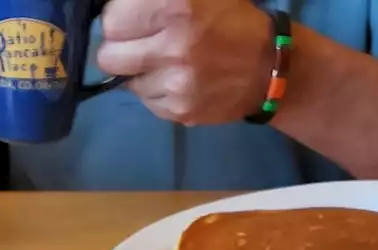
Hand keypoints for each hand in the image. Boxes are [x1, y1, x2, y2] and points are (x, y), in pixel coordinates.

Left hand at [96, 0, 271, 124]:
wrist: (269, 67)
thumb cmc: (229, 19)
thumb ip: (151, 0)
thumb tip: (115, 11)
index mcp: (174, 5)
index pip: (111, 21)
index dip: (119, 20)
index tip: (132, 21)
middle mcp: (173, 45)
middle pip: (108, 56)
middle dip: (120, 48)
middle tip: (141, 44)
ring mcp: (176, 84)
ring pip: (126, 81)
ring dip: (139, 71)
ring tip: (167, 61)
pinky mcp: (180, 111)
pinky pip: (146, 101)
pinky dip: (156, 90)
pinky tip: (178, 79)